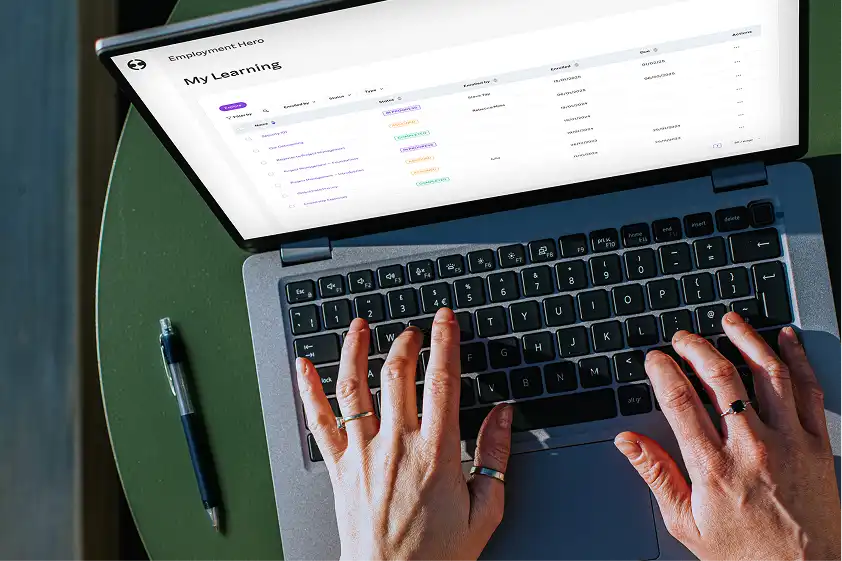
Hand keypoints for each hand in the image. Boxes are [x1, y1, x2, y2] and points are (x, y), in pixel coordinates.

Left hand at [296, 308, 512, 560]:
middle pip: (397, 374)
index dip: (445, 342)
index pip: (442, 381)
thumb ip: (495, 457)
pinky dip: (308, 391)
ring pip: (354, 388)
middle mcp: (396, 446)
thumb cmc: (437, 555)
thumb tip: (503, 415)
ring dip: (355, 350)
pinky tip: (303, 367)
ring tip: (360, 327)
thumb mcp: (485, 511)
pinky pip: (319, 423)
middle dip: (406, 341)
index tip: (446, 320)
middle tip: (413, 329)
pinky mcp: (339, 469)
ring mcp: (362, 455)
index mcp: (435, 453)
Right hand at [616, 313, 841, 559]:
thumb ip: (656, 475)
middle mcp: (751, 447)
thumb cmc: (745, 554)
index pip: (680, 401)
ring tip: (729, 321)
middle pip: (721, 377)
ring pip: (767, 373)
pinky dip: (797, 359)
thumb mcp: (686, 524)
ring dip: (746, 339)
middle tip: (683, 338)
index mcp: (713, 467)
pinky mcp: (815, 443)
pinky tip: (784, 340)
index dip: (663, 371)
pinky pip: (808, 389)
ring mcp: (788, 441)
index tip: (655, 359)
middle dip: (696, 347)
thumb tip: (627, 442)